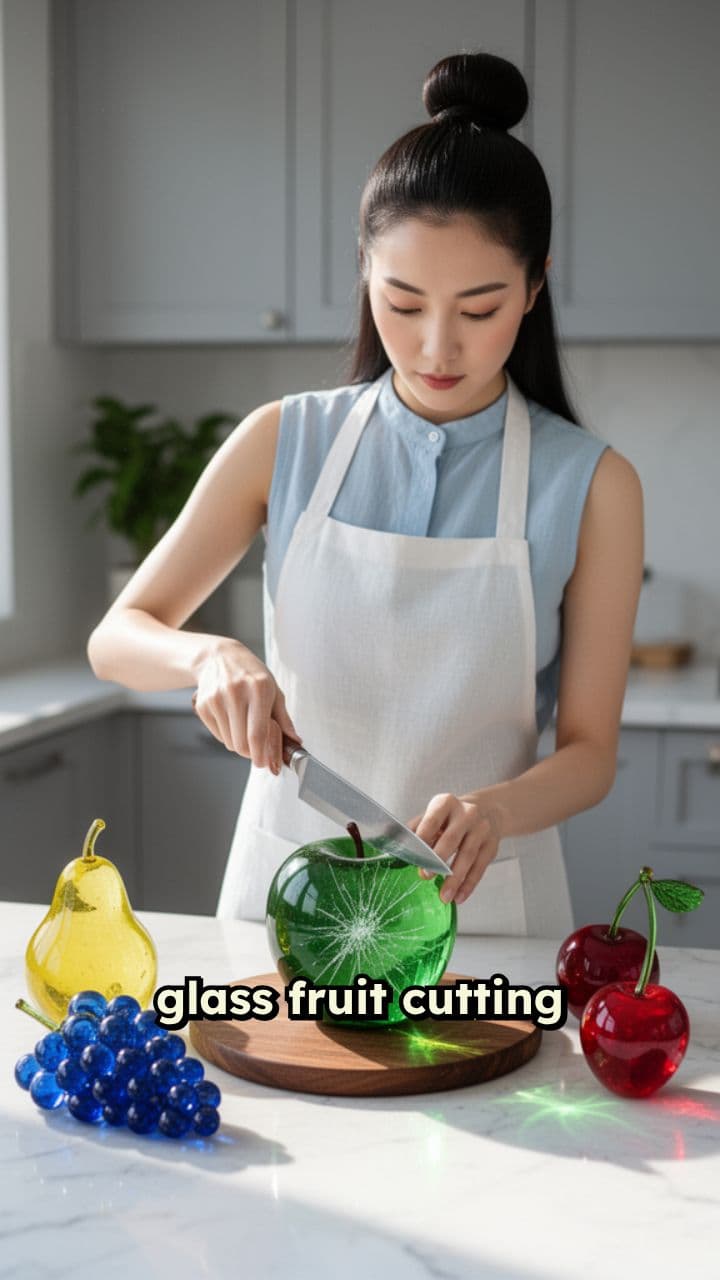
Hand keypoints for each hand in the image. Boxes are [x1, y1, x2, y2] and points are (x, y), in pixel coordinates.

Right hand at [191, 639, 301, 772]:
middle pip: (242, 743)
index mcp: (259, 689)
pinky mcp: (203, 706)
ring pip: (229, 743)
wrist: (219, 657)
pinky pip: (218, 736)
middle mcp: (236, 693)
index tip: (264, 764)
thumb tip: (295, 741)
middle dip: (251, 753)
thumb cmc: (251, 675)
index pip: (257, 733)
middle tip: (257, 748)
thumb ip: (283, 718)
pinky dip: (227, 735)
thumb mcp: (273, 690)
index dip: (261, 754)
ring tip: (244, 725)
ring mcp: (217, 699)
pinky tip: (230, 718)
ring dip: (239, 743)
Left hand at [406, 793, 503, 904]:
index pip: (433, 820)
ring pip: (468, 856)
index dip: (424, 836)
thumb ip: (415, 829)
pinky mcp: (491, 845)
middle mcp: (466, 813)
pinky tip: (459, 897)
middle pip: (452, 838)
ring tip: (444, 896)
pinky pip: (480, 868)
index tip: (414, 854)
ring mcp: (482, 829)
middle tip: (425, 875)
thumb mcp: (433, 815)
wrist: (487, 811)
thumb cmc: (451, 818)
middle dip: (438, 859)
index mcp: (446, 803)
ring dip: (455, 879)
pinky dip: (469, 884)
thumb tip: (394, 844)